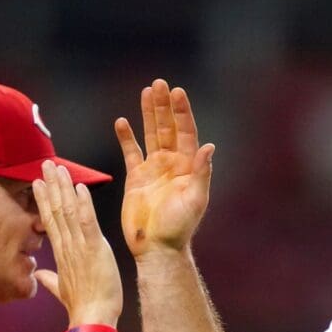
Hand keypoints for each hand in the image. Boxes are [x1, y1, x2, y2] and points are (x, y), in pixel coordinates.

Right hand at [32, 161, 122, 326]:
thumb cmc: (82, 305)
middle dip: (51, 186)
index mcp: (61, 253)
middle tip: (46, 165)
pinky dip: (84, 204)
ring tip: (59, 169)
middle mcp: (66, 245)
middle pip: (56, 210)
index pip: (49, 221)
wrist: (92, 318)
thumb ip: (50, 279)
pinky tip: (80, 187)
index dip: (44, 200)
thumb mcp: (62, 289)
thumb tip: (38, 276)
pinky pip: (87, 221)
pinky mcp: (93, 248)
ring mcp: (78, 246)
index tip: (39, 183)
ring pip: (68, 211)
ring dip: (64, 188)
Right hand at [115, 79, 215, 257]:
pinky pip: (131, 153)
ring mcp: (154, 169)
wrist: (156, 248)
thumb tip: (209, 147)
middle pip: (168, 128)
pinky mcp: (136, 178)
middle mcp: (172, 164)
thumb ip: (202, 173)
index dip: (182, 112)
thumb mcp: (195, 200)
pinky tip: (122, 122)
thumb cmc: (179, 228)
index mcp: (188, 166)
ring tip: (147, 91)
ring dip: (148, 114)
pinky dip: (127, 138)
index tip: (178, 92)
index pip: (186, 132)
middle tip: (160, 83)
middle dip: (164, 106)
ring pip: (151, 134)